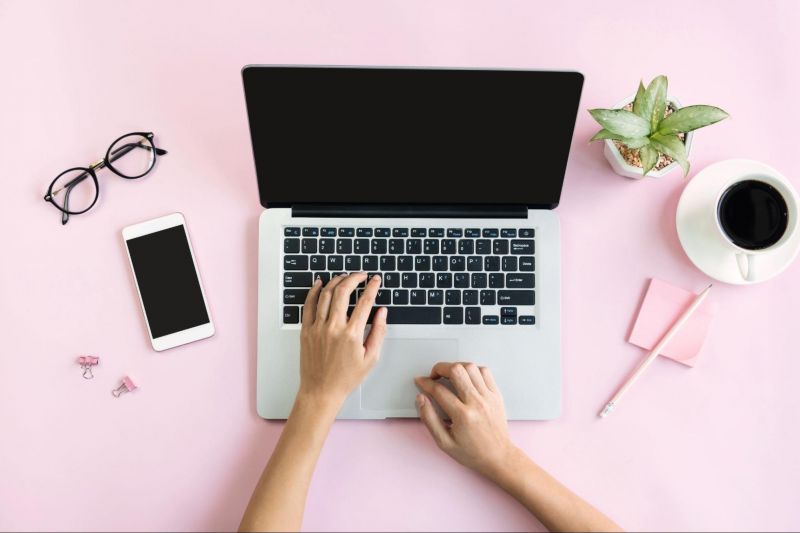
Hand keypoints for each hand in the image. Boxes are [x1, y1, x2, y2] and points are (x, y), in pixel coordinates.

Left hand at [298, 272, 387, 408]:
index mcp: (352, 335)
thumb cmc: (346, 378)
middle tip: (360, 275)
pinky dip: (314, 291)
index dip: (372, 287)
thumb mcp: (371, 358)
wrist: (321, 391)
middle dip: (354, 278)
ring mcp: (318, 328)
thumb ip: (379, 332)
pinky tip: (320, 283)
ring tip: (344, 277)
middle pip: (343, 292)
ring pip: (326, 294)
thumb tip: (382, 312)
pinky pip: (309, 305)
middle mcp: (334, 328)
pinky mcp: (306, 331)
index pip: (365, 302)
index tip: (375, 280)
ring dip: (336, 281)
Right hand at [415, 362, 515, 477]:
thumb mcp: (444, 442)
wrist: (498, 457)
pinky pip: (484, 372)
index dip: (425, 383)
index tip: (420, 382)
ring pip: (470, 367)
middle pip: (456, 371)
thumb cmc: (472, 453)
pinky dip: (472, 370)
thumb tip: (421, 399)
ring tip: (449, 375)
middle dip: (440, 368)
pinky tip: (466, 378)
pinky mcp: (496, 395)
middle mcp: (477, 403)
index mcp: (463, 416)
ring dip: (456, 367)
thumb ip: (429, 419)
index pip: (439, 390)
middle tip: (434, 375)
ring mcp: (488, 397)